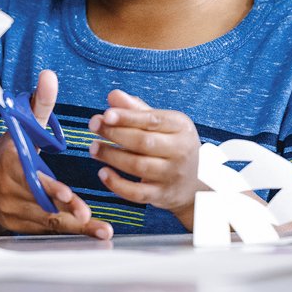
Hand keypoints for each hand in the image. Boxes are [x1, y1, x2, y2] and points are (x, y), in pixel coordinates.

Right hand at [0, 70, 112, 239]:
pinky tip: (97, 233)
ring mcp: (13, 211)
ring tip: (102, 229)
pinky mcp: (21, 226)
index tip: (66, 192)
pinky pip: (50, 230)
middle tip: (85, 214)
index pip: (27, 175)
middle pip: (39, 201)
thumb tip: (50, 76)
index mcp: (10, 162)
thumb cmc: (10, 151)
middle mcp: (9, 189)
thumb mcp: (22, 126)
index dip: (46, 185)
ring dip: (75, 225)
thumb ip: (40, 104)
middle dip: (64, 208)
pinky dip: (74, 232)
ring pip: (47, 220)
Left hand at [89, 89, 201, 229]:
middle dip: (115, 133)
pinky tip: (103, 173)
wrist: (197, 181)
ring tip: (93, 148)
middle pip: (143, 142)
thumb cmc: (173, 144)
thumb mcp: (163, 123)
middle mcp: (180, 151)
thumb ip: (137, 110)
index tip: (106, 114)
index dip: (127, 117)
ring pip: (138, 166)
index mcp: (181, 127)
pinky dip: (117, 184)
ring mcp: (172, 175)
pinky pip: (137, 193)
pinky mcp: (162, 195)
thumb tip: (113, 95)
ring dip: (111, 156)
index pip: (152, 120)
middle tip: (93, 125)